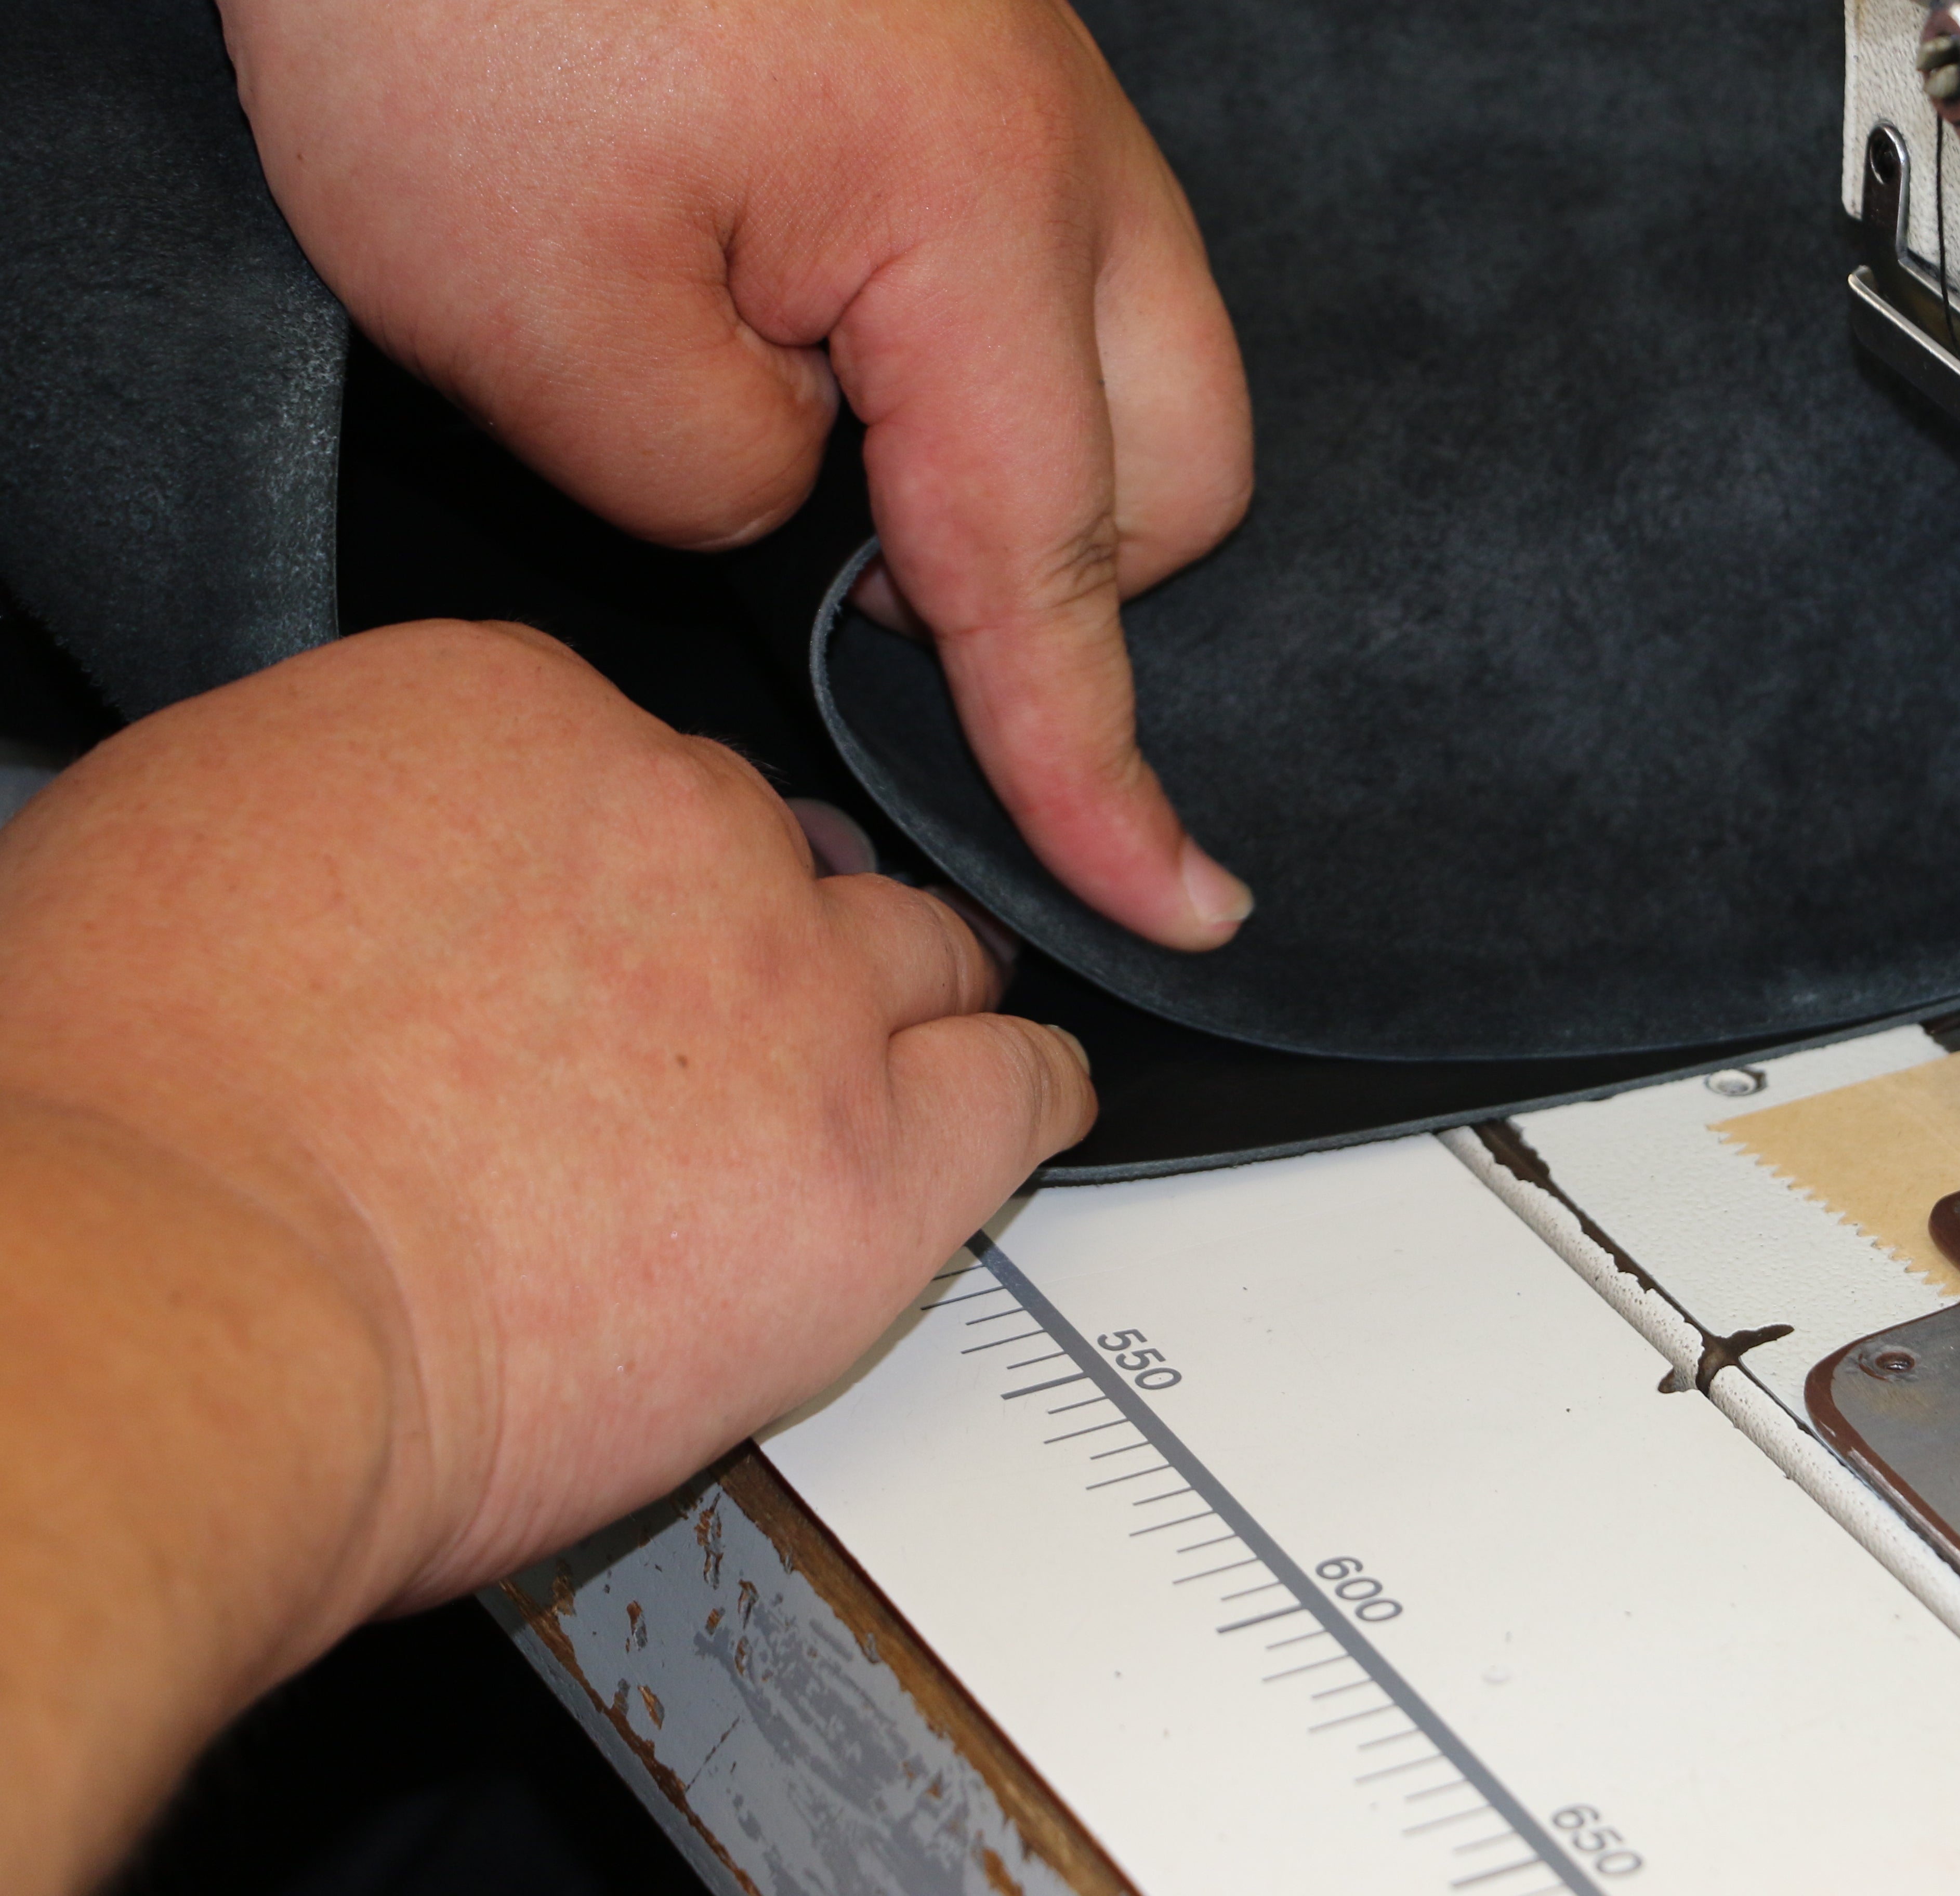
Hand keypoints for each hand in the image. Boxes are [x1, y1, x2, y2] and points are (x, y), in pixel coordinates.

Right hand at [0, 623, 1090, 1886]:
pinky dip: (1020, 1100)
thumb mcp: (186, 845)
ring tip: (853, 1080)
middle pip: (785, 852)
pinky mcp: (880, 1158)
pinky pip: (1022, 1091)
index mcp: (511, 711)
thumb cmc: (127, 1119)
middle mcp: (686, 820)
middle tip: (708, 1034)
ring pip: (921, 954)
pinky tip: (997, 1121)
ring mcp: (802, 988)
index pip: (635, 756)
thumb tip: (384, 856)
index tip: (600, 932)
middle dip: (757, 935)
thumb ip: (347, 812)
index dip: (624, 862)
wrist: (180, 1298)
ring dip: (898, 1011)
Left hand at [217, 0, 1256, 949]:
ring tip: (810, 427)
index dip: (1097, 768)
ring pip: (1121, 360)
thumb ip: (712, 484)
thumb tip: (802, 518)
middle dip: (1059, 576)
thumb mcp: (527, 302)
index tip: (1175, 903)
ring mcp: (1027, 96)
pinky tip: (802, 315)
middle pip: (1178, 467)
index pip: (1053, 571)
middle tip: (852, 576)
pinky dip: (954, 347)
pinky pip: (1037, 266)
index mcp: (977, 222)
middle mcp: (1055, 156)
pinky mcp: (963, 65)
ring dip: (1000, 452)